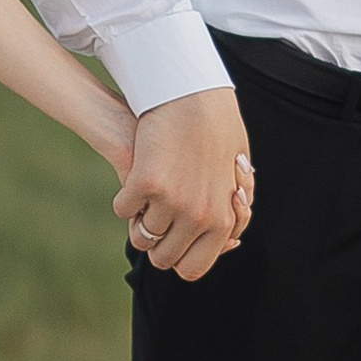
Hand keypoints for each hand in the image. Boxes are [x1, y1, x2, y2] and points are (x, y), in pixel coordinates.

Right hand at [114, 89, 254, 281]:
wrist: (192, 93)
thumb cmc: (215, 128)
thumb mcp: (235, 172)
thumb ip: (232, 211)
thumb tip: (233, 243)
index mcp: (223, 218)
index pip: (194, 268)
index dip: (179, 260)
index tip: (172, 244)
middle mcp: (200, 216)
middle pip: (164, 258)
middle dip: (155, 245)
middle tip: (153, 223)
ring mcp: (173, 201)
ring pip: (141, 238)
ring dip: (138, 223)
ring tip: (143, 203)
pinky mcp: (146, 182)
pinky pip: (124, 210)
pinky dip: (124, 201)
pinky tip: (132, 182)